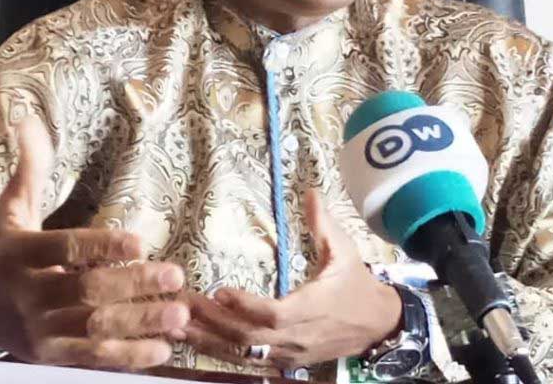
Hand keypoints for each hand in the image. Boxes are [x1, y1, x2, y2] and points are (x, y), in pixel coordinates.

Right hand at [0, 116, 189, 369]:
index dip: (102, 247)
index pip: (64, 248)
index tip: (140, 242)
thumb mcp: (9, 207)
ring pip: (94, 328)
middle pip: (87, 292)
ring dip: (139, 323)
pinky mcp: (49, 355)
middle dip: (134, 286)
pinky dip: (127, 356)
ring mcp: (38, 330)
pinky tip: (162, 349)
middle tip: (175, 276)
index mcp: (19, 253)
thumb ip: (29, 167)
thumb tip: (28, 119)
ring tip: (179, 313)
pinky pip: (91, 357)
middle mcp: (28, 294)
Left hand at [185, 189, 401, 369]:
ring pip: (243, 355)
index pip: (275, 314)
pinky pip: (247, 362)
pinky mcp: (284, 362)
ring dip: (207, 342)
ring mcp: (290, 354)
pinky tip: (194, 341)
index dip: (246, 306)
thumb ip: (323, 223)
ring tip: (174, 325)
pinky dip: (218, 352)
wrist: (377, 323)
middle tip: (181, 305)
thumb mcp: (344, 249)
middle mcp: (299, 337)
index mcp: (313, 307)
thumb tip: (310, 191)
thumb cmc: (355, 282)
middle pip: (250, 339)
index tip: (219, 290)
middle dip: (213, 324)